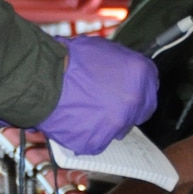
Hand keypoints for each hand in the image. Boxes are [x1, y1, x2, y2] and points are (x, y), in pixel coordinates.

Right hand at [0, 36, 157, 154]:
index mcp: (140, 73)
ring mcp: (116, 124)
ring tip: (84, 109)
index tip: (128, 94)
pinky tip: (75, 121)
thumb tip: (125, 74)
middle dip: (124, 110)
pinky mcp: (96, 141)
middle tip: (104, 104)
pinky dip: (86, 134)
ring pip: (116, 129)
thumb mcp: (104, 51)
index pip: (150, 89)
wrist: (42, 76)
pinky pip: (96, 142)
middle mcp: (134, 100)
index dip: (137, 93)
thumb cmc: (68, 60)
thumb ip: (121, 66)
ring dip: (105, 123)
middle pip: (137, 112)